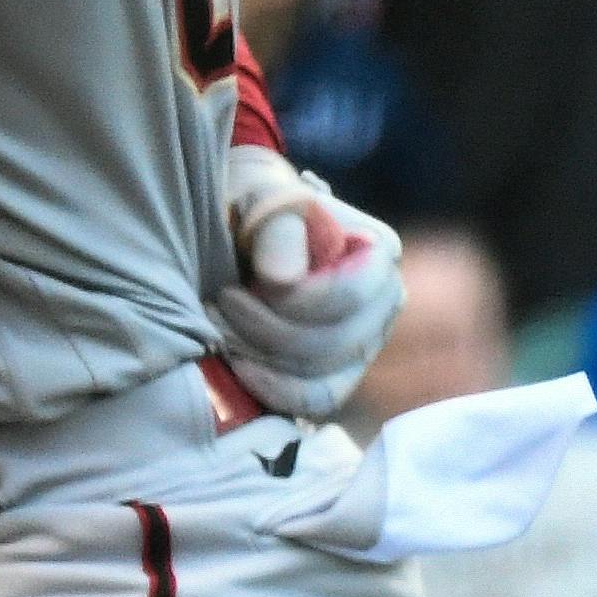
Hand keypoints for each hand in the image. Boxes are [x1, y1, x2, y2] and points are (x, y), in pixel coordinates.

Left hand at [211, 147, 404, 419]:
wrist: (231, 225)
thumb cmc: (247, 201)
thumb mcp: (255, 193)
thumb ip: (275, 224)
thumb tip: (284, 277)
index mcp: (377, 252)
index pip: (345, 298)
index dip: (287, 302)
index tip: (232, 287)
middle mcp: (382, 303)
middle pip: (332, 345)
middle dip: (263, 332)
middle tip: (215, 307)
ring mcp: (363, 343)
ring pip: (323, 380)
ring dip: (260, 360)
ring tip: (218, 329)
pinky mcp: (337, 373)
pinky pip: (316, 403)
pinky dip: (271, 391)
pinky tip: (236, 366)